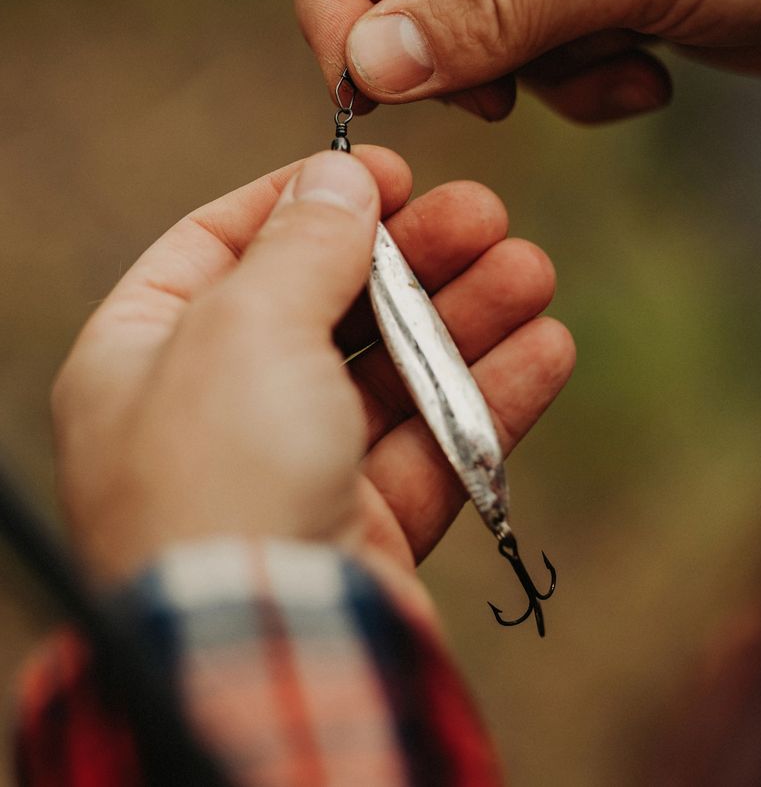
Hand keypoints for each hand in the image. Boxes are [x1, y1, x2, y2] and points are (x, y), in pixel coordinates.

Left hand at [52, 149, 572, 591]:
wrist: (266, 657)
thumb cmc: (223, 476)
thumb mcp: (246, 326)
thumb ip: (299, 244)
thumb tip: (335, 178)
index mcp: (146, 354)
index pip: (218, 244)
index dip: (303, 200)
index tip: (387, 173)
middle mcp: (210, 410)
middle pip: (323, 304)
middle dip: (411, 258)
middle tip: (487, 213)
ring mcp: (286, 470)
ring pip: (388, 375)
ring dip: (464, 320)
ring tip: (532, 268)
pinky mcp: (356, 526)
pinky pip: (427, 447)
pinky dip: (485, 399)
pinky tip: (546, 349)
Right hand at [296, 0, 760, 123]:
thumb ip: (488, 7)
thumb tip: (371, 60)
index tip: (358, 83)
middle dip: (455, 50)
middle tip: (502, 93)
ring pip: (471, 33)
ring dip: (532, 74)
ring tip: (616, 57)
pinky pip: (532, 61)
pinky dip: (578, 83)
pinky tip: (646, 68)